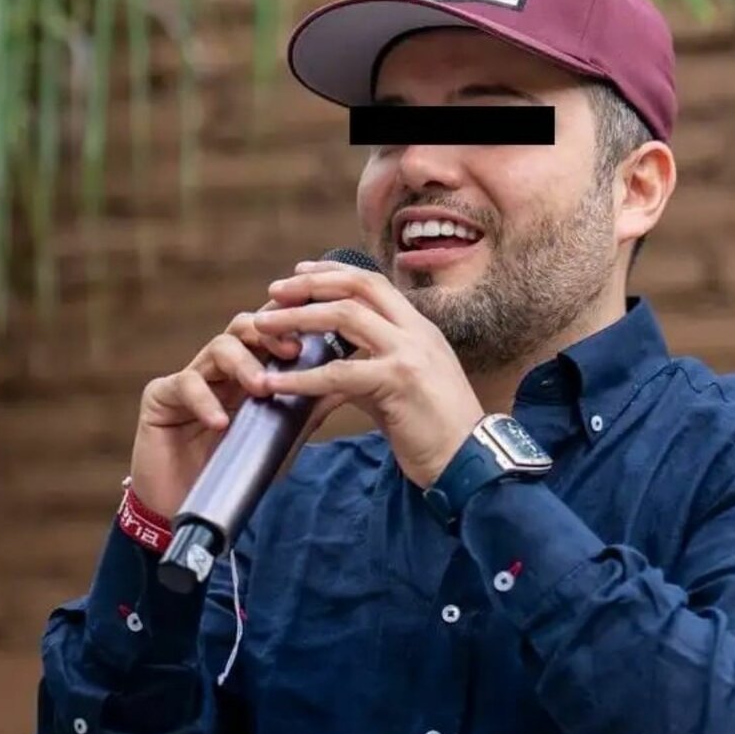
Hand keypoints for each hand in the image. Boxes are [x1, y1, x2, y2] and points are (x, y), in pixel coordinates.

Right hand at [128, 300, 343, 517]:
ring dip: (244, 364)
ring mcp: (190, 378)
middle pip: (243, 327)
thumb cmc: (235, 471)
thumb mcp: (278, 440)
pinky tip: (221, 422)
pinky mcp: (160, 397)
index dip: (291, 323)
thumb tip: (346, 386)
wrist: (187, 509)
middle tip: (293, 351)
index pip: (270, 333)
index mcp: (248, 372)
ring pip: (218, 348)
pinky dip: (205, 401)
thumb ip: (305, 412)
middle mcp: (220, 369)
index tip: (319, 326)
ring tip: (262, 388)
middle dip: (270, 332)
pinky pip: (185, 385)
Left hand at [245, 259, 485, 487]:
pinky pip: (339, 373)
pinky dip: (301, 377)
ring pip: (345, 317)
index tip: (301, 272)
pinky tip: (275, 383)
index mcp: (420, 330)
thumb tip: (332, 370)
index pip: (373, 284)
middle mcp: (416, 333)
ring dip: (297, 318)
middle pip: (357, 288)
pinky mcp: (398, 383)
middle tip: (274, 290)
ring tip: (262, 326)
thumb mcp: (404, 389)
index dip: (335, 273)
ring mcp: (409, 354)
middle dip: (311, 285)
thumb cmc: (439, 431)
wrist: (471, 461)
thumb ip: (371, 370)